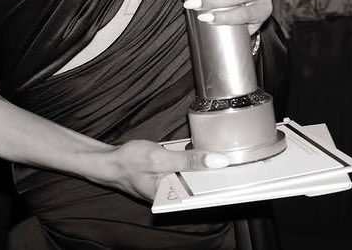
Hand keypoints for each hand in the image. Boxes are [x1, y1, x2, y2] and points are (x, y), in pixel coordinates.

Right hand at [102, 139, 229, 201]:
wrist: (108, 162)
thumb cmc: (130, 160)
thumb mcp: (161, 157)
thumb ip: (189, 161)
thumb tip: (216, 162)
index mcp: (173, 196)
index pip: (205, 194)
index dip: (224, 184)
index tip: (242, 173)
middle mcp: (173, 196)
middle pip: (202, 188)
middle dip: (217, 174)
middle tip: (234, 161)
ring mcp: (169, 188)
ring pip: (195, 181)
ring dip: (207, 170)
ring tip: (224, 158)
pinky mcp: (167, 180)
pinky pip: (186, 174)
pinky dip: (194, 165)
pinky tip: (202, 155)